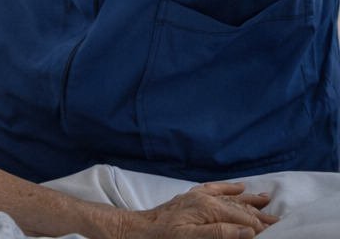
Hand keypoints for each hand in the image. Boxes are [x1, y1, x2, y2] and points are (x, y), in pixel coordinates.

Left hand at [117, 181, 276, 237]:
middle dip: (260, 214)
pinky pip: (215, 189)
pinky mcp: (191, 197)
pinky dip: (229, 188)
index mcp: (208, 208)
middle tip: (281, 220)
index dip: (261, 227)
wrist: (139, 230)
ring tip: (267, 199)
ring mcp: (198, 196)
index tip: (279, 231)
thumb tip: (247, 231)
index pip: (242, 219)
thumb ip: (219, 233)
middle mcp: (205, 198)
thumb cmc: (164, 238)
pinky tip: (239, 187)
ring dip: (249, 199)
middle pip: (239, 207)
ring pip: (230, 197)